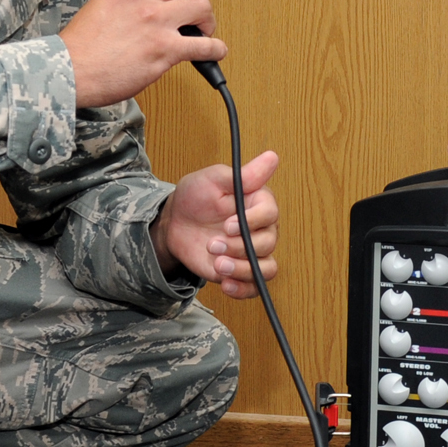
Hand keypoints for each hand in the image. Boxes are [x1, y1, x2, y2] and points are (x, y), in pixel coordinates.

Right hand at [59, 0, 227, 108]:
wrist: (70, 71)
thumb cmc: (80, 47)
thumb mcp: (99, 3)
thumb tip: (146, 3)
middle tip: (194, 11)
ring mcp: (155, 21)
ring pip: (201, 5)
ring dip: (208, 19)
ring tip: (204, 29)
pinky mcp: (165, 49)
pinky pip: (205, 45)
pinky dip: (216, 49)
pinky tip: (214, 52)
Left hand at [153, 151, 278, 297]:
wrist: (175, 224)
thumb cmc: (195, 197)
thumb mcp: (213, 179)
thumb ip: (243, 175)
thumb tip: (272, 157)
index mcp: (258, 203)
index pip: (271, 213)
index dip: (252, 221)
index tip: (228, 223)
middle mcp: (261, 229)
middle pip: (268, 243)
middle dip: (240, 247)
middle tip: (213, 244)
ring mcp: (252, 252)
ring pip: (266, 268)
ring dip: (242, 269)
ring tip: (217, 264)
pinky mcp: (241, 271)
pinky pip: (255, 287)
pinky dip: (243, 289)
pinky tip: (225, 284)